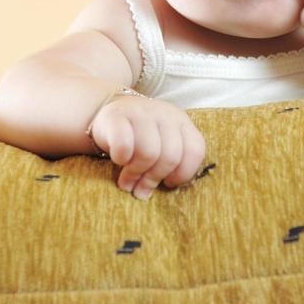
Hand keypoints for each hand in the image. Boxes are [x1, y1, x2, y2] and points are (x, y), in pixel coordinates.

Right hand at [91, 95, 205, 199]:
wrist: (108, 111)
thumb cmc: (138, 138)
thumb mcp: (160, 146)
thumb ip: (167, 165)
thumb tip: (155, 192)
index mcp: (181, 122)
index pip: (195, 150)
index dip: (183, 173)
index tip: (168, 183)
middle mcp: (165, 114)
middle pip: (171, 156)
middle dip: (154, 178)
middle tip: (140, 189)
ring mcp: (141, 112)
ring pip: (148, 153)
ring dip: (136, 173)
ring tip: (127, 181)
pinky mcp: (116, 115)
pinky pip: (123, 145)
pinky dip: (121, 159)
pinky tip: (118, 161)